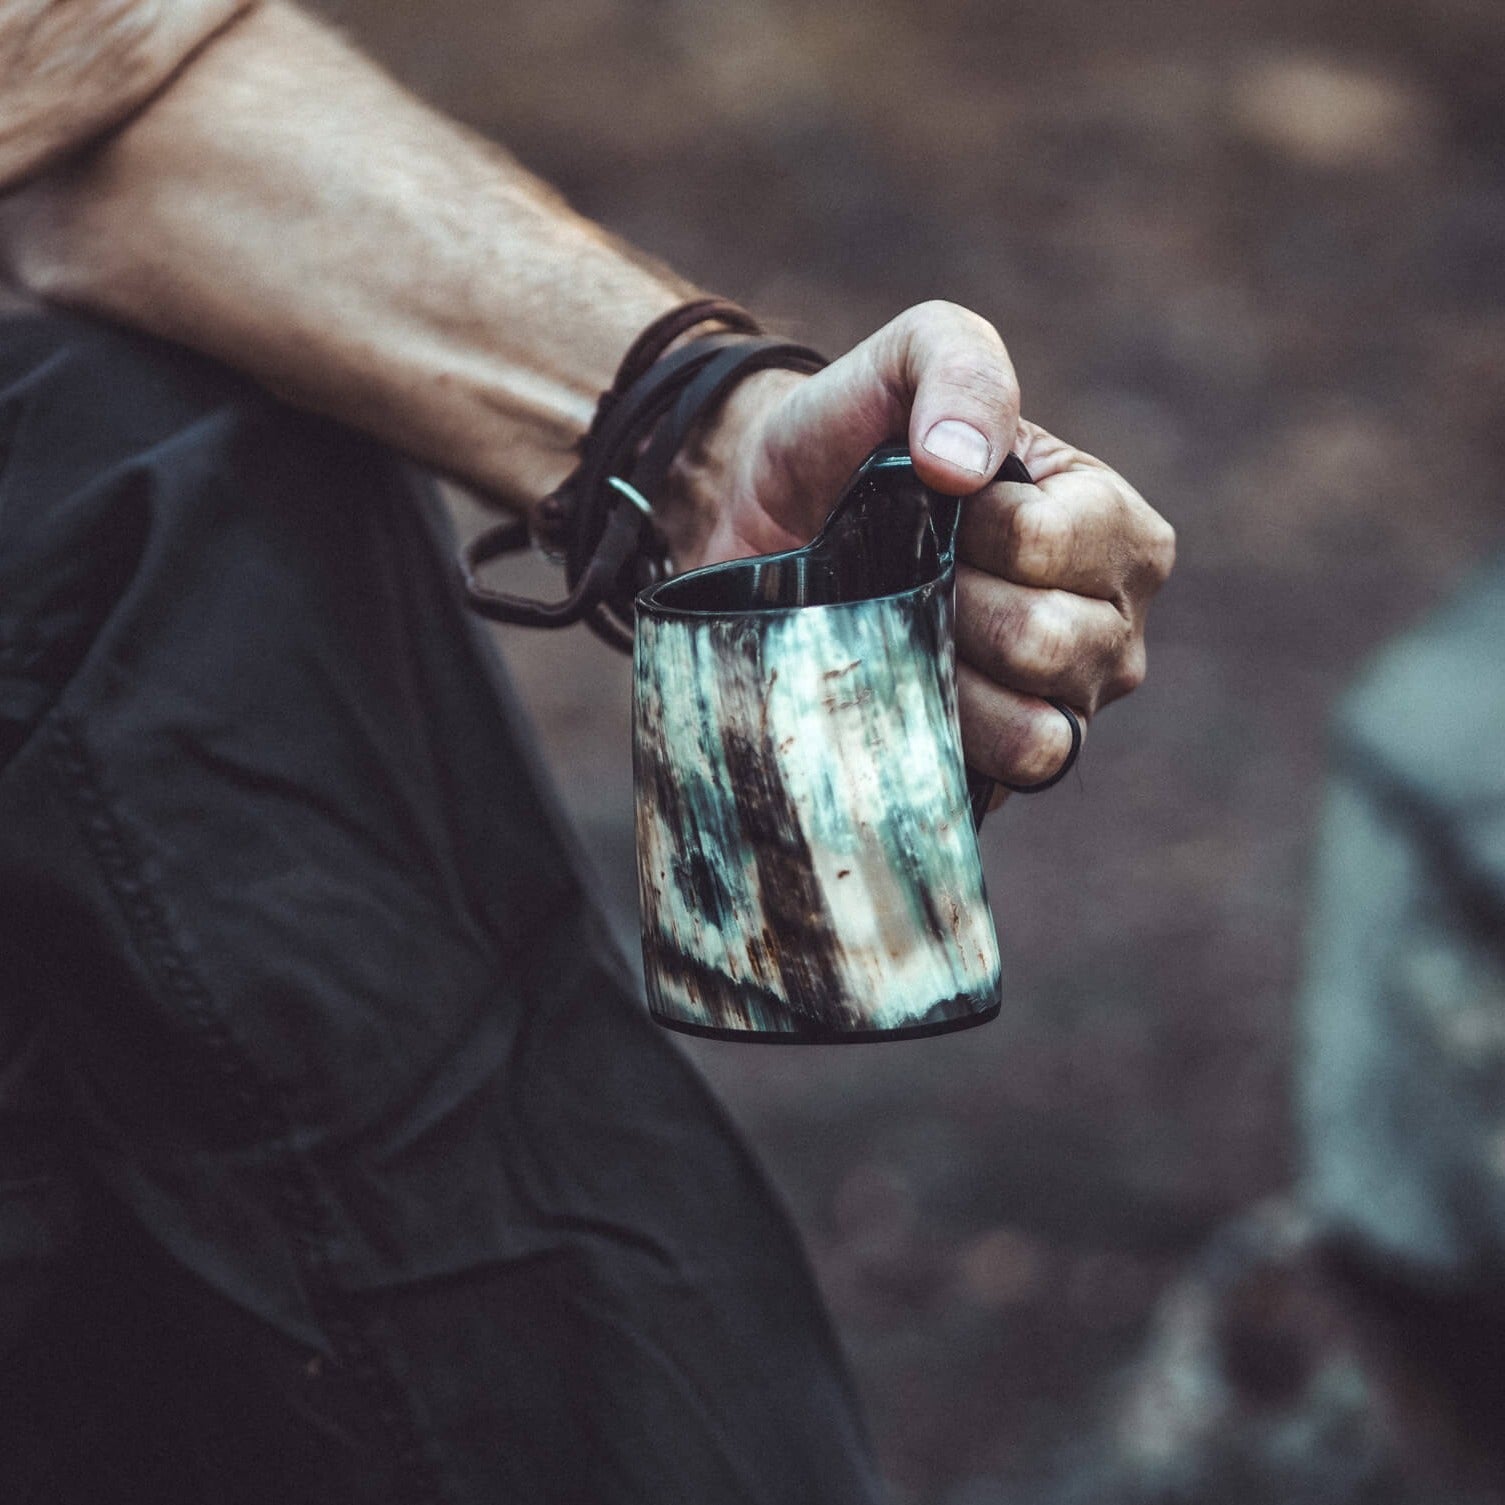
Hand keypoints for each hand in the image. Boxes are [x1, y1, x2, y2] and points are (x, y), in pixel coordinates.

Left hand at [666, 301, 1175, 800]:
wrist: (774, 520)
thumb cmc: (859, 435)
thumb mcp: (913, 355)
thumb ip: (959, 370)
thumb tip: (961, 466)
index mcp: (1115, 530)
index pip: (1057, 546)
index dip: (972, 527)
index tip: (926, 500)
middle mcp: (1108, 629)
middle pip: (1050, 645)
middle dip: (950, 604)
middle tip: (901, 573)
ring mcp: (1063, 710)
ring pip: (1034, 734)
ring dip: (940, 680)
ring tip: (895, 632)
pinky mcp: (1001, 773)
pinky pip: (989, 787)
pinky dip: (931, 745)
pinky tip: (892, 691)